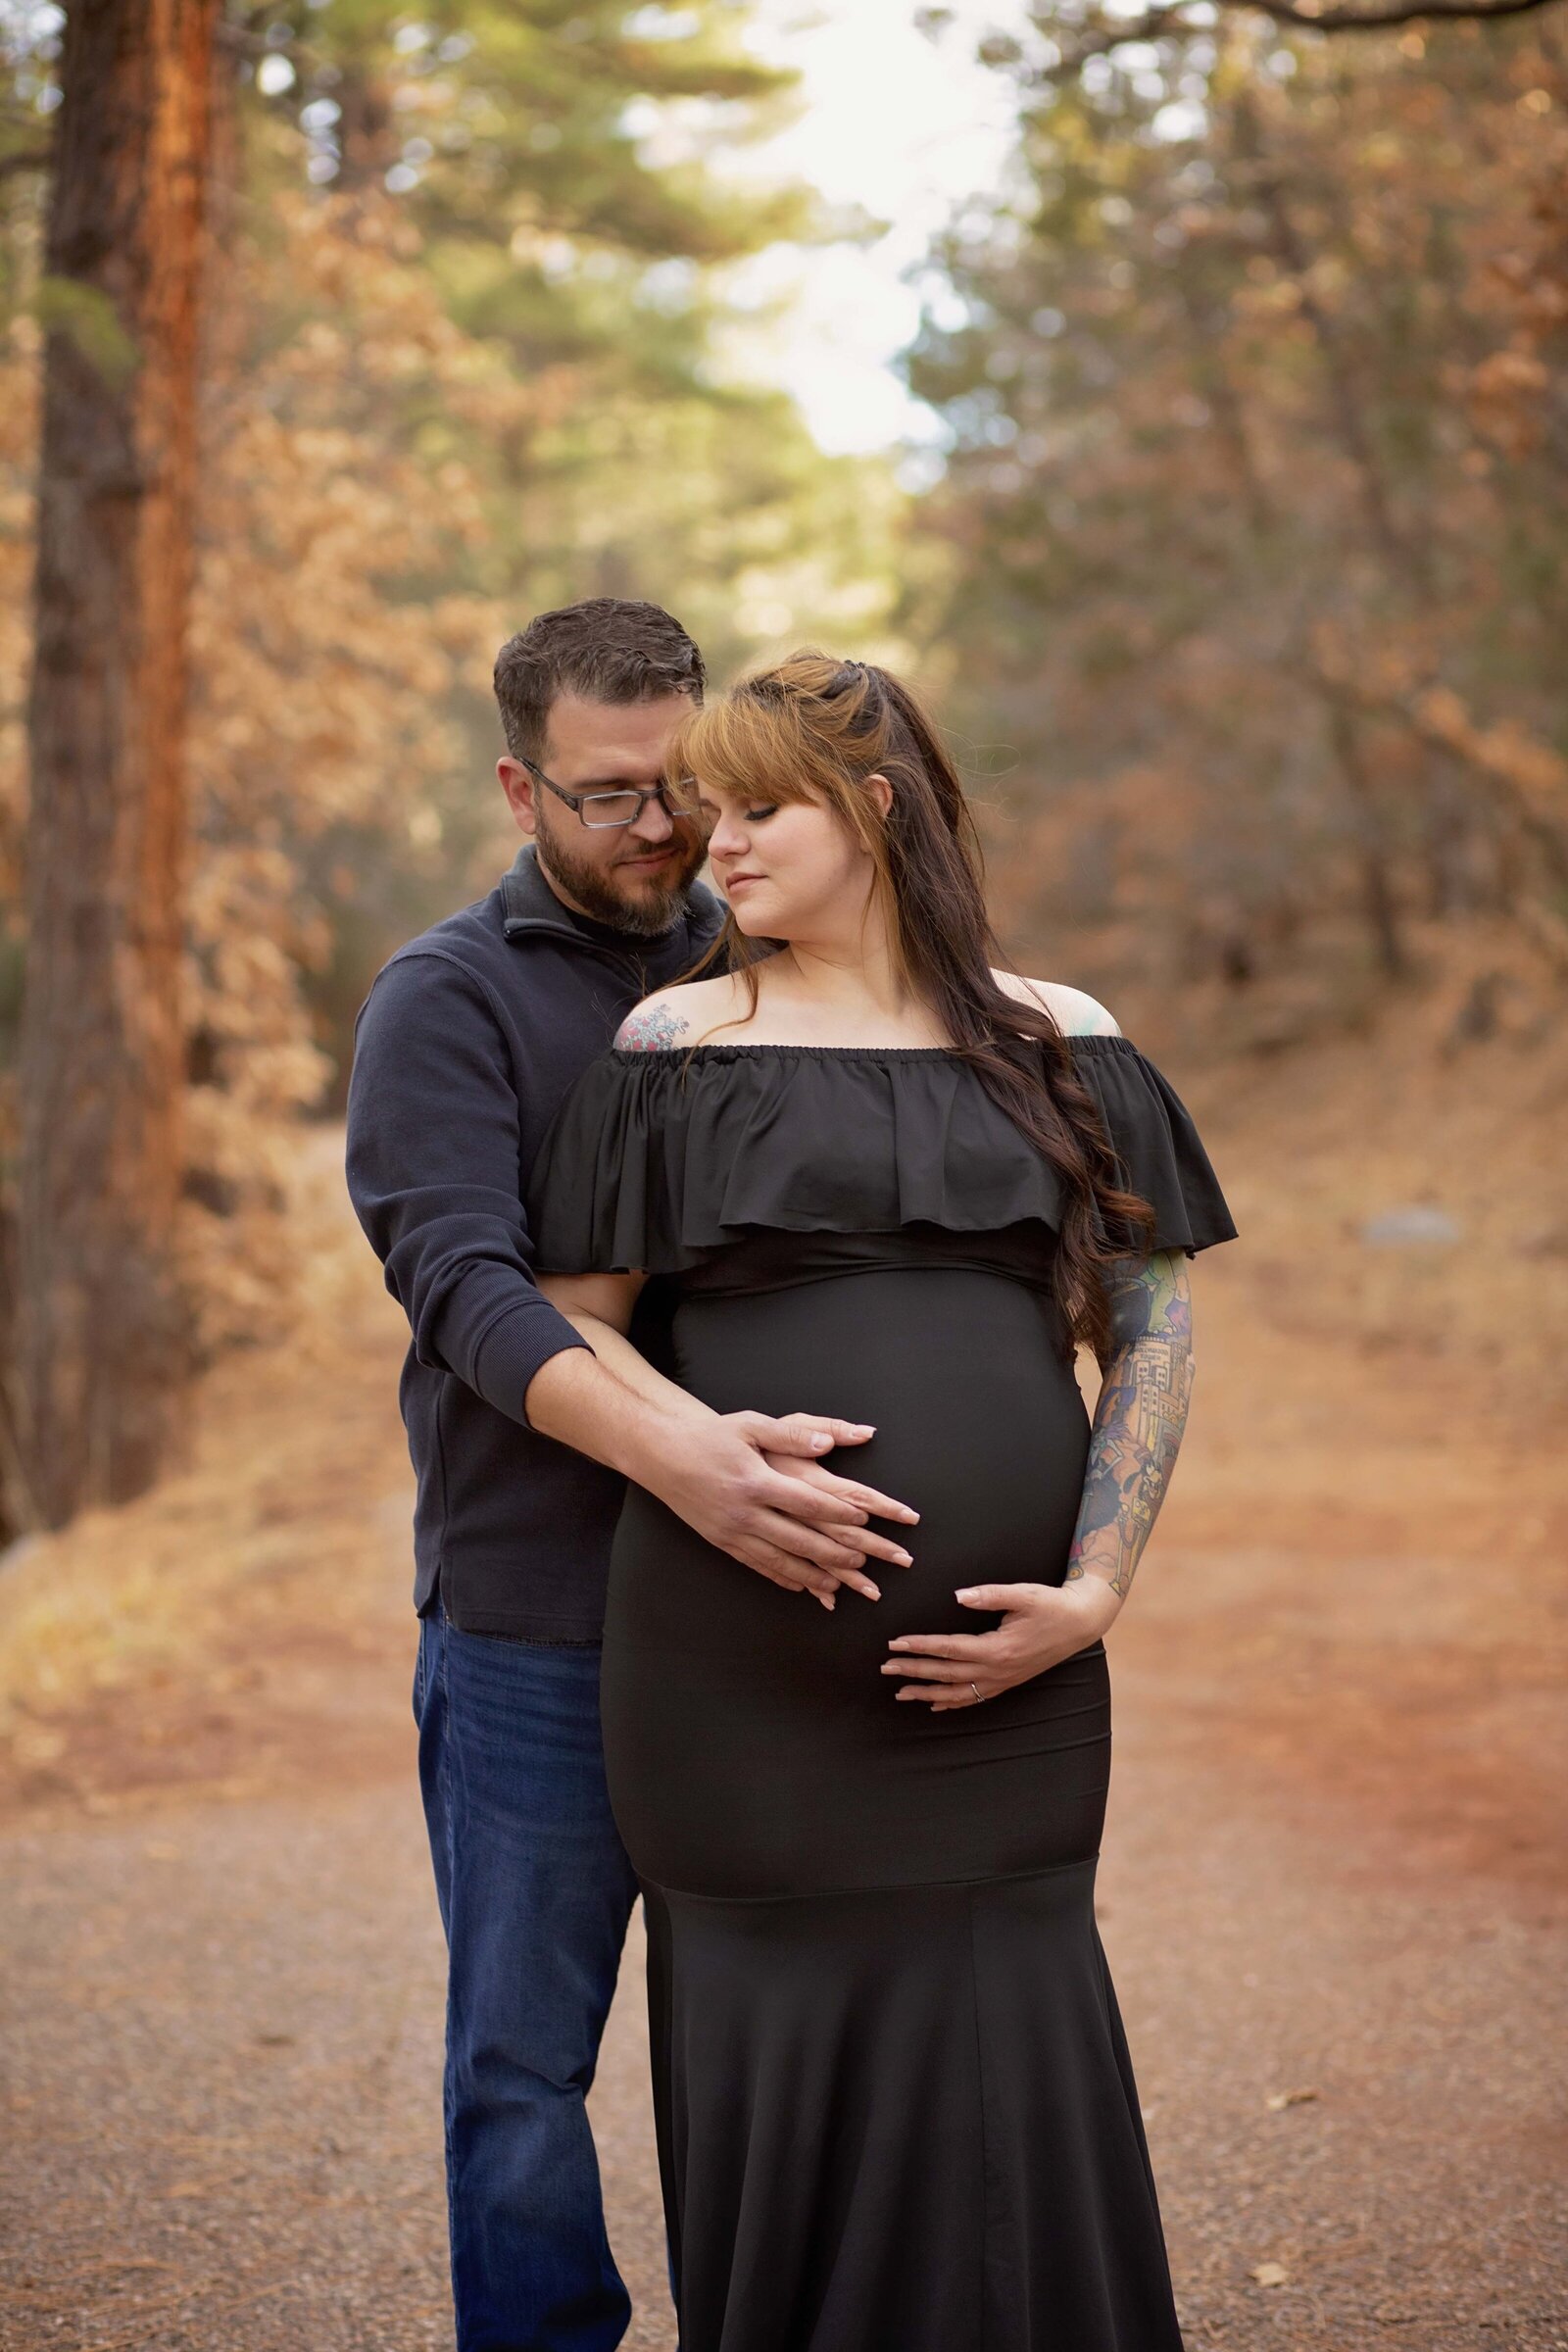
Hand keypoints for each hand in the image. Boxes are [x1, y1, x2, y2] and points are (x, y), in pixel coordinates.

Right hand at [646, 1411, 918, 1610]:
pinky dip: (781, 1577)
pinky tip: (800, 1585)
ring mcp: (731, 1531)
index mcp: (756, 1481)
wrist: (664, 1454)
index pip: (807, 1502)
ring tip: (840, 1584)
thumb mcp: (751, 1425)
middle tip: (863, 1559)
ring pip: (780, 1560)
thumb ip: (791, 1436)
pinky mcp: (722, 1542)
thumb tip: (826, 1443)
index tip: (864, 1518)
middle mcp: (745, 1512)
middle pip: (799, 1538)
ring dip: (812, 1573)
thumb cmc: (712, 1436)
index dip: (838, 1511)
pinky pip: (757, 1565)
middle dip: (834, 1551)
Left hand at [881, 1575, 1120, 1708]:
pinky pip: (975, 1699)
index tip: (895, 1644)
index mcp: (997, 1648)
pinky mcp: (1008, 1682)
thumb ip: (989, 1595)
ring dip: (927, 1694)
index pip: (948, 1649)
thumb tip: (958, 1596)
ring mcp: (1003, 1680)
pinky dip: (953, 1704)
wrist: (1081, 1623)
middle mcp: (997, 1670)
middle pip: (946, 1674)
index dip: (920, 1646)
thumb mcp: (1023, 1594)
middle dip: (914, 1672)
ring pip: (958, 1693)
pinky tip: (936, 1706)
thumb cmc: (1051, 1605)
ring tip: (901, 1694)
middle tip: (885, 1669)